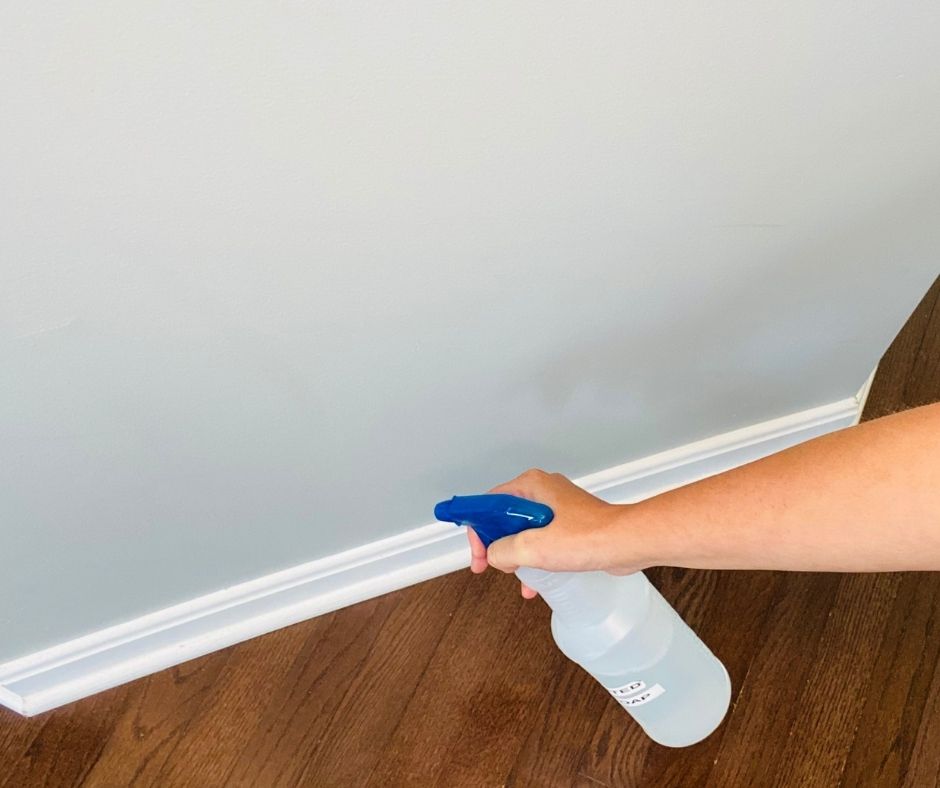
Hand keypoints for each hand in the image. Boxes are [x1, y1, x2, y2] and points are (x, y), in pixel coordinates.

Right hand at [466, 469, 628, 597]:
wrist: (627, 543)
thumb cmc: (592, 537)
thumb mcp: (534, 547)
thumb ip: (503, 550)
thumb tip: (494, 555)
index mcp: (531, 486)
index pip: (489, 504)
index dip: (478, 530)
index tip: (477, 553)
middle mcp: (544, 492)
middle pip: (504, 518)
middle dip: (497, 545)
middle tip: (493, 565)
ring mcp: (558, 508)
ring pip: (523, 531)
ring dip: (516, 556)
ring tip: (518, 576)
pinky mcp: (570, 525)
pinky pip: (542, 540)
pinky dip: (535, 559)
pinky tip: (536, 582)